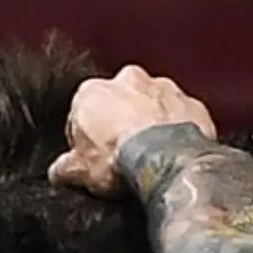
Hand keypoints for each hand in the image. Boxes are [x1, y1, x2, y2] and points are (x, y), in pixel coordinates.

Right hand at [49, 65, 216, 196]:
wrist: (166, 163)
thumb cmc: (119, 160)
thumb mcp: (80, 172)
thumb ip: (66, 167)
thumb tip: (60, 172)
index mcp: (92, 92)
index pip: (83, 113)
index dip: (87, 137)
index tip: (93, 157)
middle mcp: (128, 80)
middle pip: (121, 101)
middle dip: (122, 121)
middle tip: (124, 154)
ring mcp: (164, 89)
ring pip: (154, 103)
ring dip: (152, 122)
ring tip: (152, 155)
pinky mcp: (192, 104)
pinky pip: (182, 115)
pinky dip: (179, 129)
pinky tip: (174, 153)